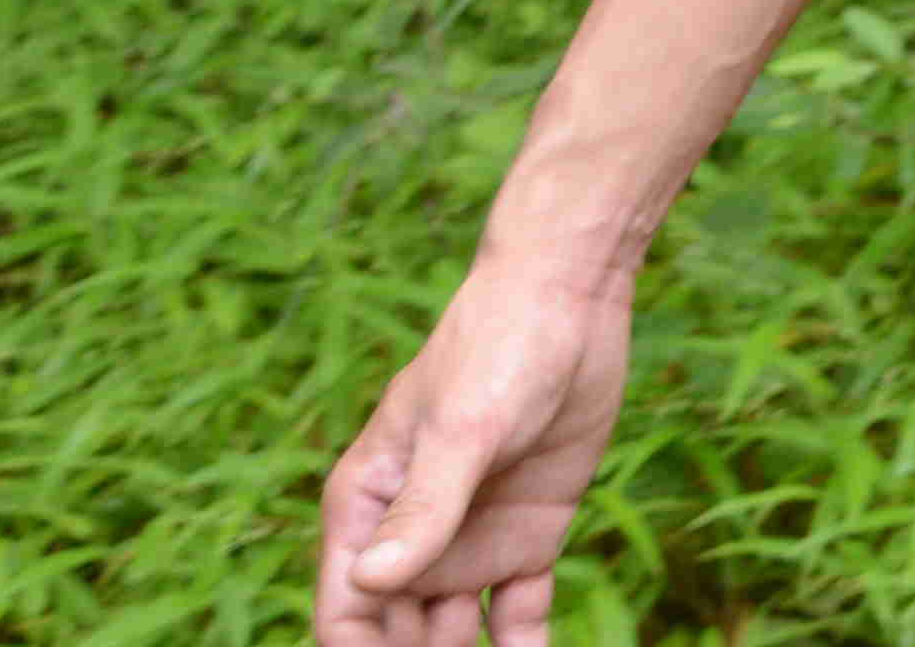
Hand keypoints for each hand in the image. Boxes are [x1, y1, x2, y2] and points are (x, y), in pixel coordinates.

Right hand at [316, 252, 631, 646]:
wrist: (569, 301)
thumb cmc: (495, 350)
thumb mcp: (460, 430)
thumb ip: (421, 507)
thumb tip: (370, 582)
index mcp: (365, 509)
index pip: (345, 613)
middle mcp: (411, 538)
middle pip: (398, 637)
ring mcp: (470, 541)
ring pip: (456, 638)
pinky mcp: (529, 535)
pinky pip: (521, 616)